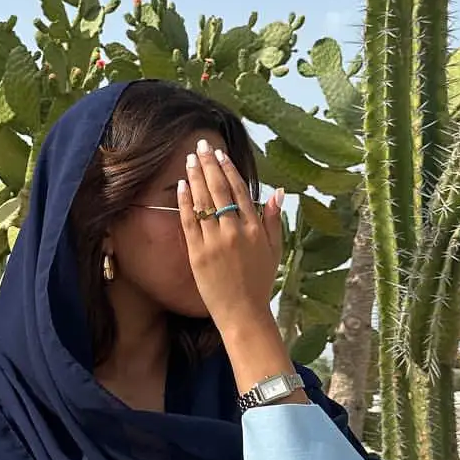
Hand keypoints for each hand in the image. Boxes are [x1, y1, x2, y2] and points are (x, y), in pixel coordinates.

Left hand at [177, 136, 283, 333]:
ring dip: (196, 177)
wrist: (243, 313)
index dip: (229, 170)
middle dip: (209, 165)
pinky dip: (185, 202)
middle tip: (201, 146)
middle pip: (220, 190)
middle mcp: (235, 231)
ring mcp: (215, 242)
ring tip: (190, 159)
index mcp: (255, 229)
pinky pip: (189, 221)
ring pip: (204, 201)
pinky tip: (181, 185)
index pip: (240, 191)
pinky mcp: (198, 253)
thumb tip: (277, 192)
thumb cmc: (259, 283)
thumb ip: (273, 220)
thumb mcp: (274, 250)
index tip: (220, 154)